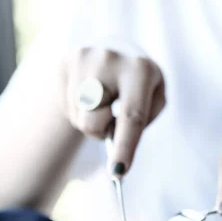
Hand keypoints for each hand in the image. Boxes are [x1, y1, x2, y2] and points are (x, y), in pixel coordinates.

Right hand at [63, 48, 164, 174]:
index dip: (124, 147)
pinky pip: (68, 107)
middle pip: (95, 123)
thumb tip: (117, 143)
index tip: (117, 172)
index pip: (131, 116)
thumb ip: (144, 119)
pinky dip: (79, 109)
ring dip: (91, 120)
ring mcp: (84, 59)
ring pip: (80, 119)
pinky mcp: (66, 62)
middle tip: (110, 119)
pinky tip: (88, 93)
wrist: (112, 48)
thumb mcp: (155, 95)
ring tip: (100, 102)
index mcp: (140, 70)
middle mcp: (110, 60)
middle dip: (101, 132)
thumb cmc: (138, 82)